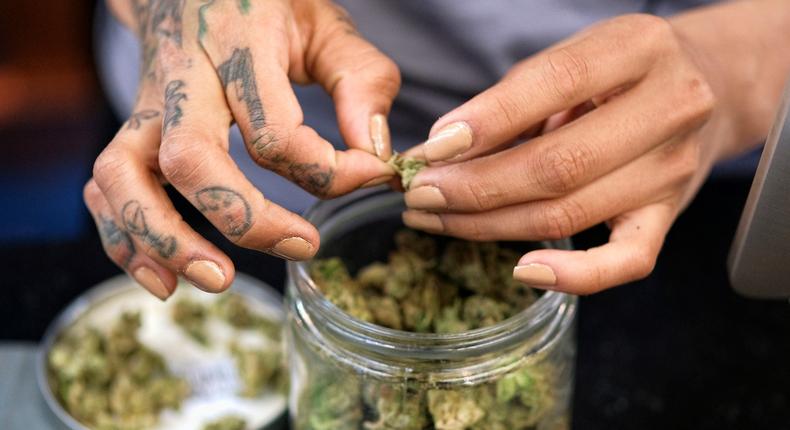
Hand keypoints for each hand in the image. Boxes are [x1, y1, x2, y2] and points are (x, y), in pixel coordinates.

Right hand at [84, 0, 399, 298]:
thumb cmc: (268, 8)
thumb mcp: (326, 25)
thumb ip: (361, 80)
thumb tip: (374, 151)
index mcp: (239, 45)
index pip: (275, 130)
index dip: (330, 171)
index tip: (372, 175)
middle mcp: (182, 77)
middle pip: (189, 159)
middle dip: (243, 219)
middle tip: (301, 247)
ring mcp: (145, 105)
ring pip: (124, 177)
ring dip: (164, 240)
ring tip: (216, 280)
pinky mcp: (129, 130)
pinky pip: (105, 189)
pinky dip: (125, 242)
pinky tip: (165, 281)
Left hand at [402, 14, 732, 293]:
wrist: (706, 88)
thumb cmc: (617, 74)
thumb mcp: (571, 59)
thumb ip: (513, 98)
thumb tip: (443, 149)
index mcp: (637, 49)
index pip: (552, 86)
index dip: (484, 123)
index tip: (430, 150)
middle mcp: (668, 108)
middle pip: (557, 166)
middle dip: (473, 188)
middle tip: (420, 196)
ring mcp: (672, 169)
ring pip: (571, 213)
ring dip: (490, 225)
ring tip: (437, 220)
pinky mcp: (669, 215)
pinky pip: (626, 261)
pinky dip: (573, 275)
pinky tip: (520, 271)